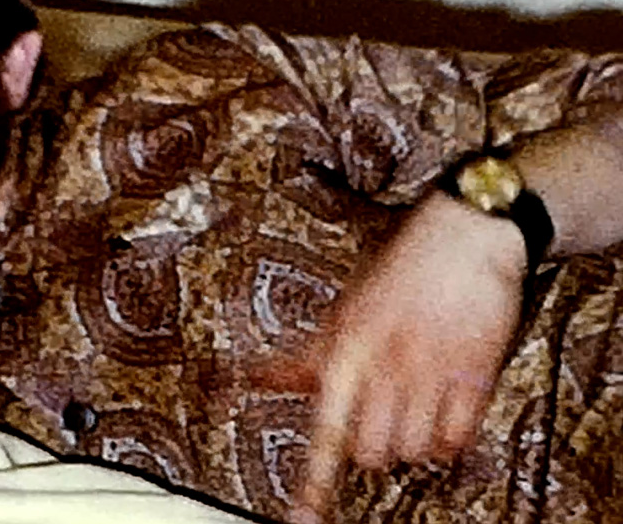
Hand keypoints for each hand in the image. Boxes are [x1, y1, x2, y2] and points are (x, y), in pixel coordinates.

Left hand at [253, 190, 526, 521]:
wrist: (466, 234)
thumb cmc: (400, 268)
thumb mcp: (344, 307)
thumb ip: (306, 354)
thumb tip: (253, 375)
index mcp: (349, 347)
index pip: (326, 426)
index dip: (313, 479)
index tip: (304, 517)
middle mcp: (389, 365)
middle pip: (371, 451)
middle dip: (369, 443)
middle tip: (377, 415)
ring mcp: (433, 373)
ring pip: (412, 451)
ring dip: (409, 439)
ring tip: (411, 405)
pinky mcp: (477, 378)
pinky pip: (456, 439)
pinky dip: (446, 435)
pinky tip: (442, 408)